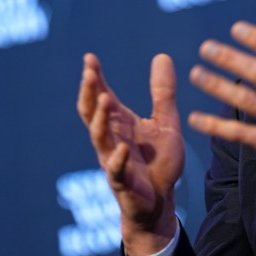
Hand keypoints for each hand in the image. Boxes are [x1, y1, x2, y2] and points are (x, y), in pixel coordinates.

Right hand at [77, 52, 184, 255]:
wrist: (161, 200)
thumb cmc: (158, 161)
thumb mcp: (166, 121)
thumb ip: (162, 92)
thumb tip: (161, 55)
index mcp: (120, 122)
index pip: (101, 95)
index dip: (95, 77)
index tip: (89, 57)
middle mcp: (111, 138)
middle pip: (91, 112)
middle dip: (89, 93)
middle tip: (90, 73)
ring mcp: (113, 159)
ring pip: (99, 137)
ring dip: (100, 118)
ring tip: (106, 98)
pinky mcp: (122, 182)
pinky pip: (116, 170)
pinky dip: (117, 159)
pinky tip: (122, 148)